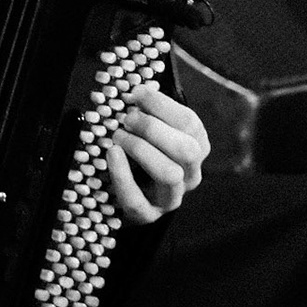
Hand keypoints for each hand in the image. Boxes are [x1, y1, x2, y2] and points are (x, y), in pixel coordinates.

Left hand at [105, 85, 209, 224]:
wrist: (127, 196)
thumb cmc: (140, 153)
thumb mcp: (149, 131)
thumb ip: (149, 112)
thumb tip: (137, 91)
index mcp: (195, 148)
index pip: (190, 123)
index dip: (162, 104)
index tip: (136, 92)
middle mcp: (190, 174)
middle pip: (187, 150)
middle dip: (154, 129)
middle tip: (127, 118)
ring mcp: (172, 197)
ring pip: (169, 174)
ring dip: (141, 149)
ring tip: (117, 137)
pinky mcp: (148, 215)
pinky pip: (136, 200)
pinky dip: (121, 175)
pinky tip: (111, 154)